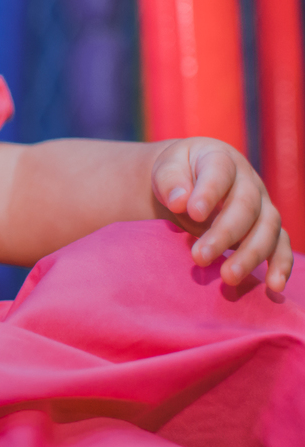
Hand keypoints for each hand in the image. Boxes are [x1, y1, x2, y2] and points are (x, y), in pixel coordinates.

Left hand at [151, 138, 292, 289]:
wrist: (190, 176)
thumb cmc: (177, 173)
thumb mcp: (166, 168)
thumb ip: (170, 181)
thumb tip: (179, 200)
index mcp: (220, 160)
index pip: (219, 174)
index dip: (208, 193)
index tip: (193, 213)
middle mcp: (248, 182)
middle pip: (245, 207)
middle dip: (224, 234)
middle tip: (199, 257)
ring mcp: (261, 205)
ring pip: (267, 229)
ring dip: (250, 255)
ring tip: (228, 278)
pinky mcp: (267, 227)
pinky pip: (280, 245)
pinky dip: (280, 265)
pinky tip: (274, 286)